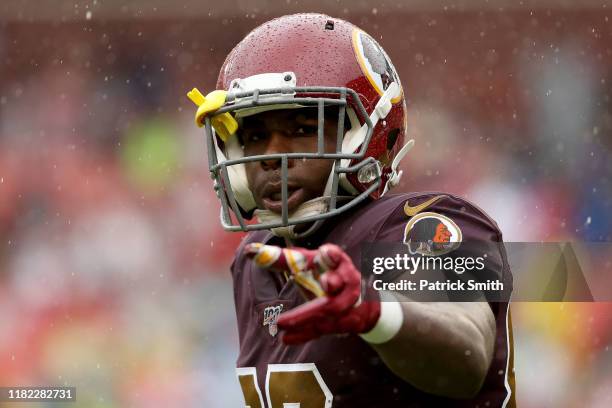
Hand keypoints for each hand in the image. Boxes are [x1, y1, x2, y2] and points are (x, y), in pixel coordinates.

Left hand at [245, 243, 380, 343]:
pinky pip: (323, 329)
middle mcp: (347, 282)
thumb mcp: (308, 265)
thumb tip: (250, 252)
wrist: (361, 303)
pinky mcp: (344, 324)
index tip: (326, 252)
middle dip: (332, 283)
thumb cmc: (326, 276)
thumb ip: (282, 259)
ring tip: (281, 323)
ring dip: (306, 317)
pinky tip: (286, 338)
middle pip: (340, 284)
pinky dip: (304, 334)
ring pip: (329, 310)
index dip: (333, 255)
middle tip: (323, 283)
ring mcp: (348, 305)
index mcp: (337, 263)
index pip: (337, 257)